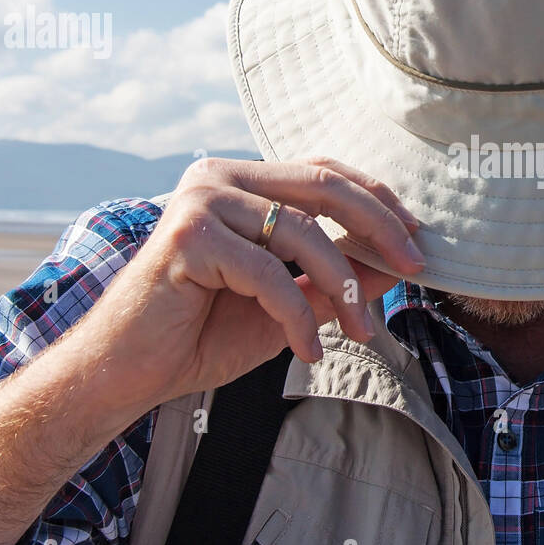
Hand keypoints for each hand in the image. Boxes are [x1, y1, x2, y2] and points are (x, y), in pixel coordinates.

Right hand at [67, 156, 424, 409]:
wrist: (126, 372)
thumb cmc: (200, 334)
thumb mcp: (286, 303)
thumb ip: (334, 279)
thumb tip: (396, 263)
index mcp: (239, 180)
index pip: (323, 172)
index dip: (377, 199)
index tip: (417, 237)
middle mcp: (218, 176)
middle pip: (323, 187)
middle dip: (380, 227)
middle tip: (415, 267)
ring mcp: (201, 200)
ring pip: (304, 233)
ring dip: (344, 288)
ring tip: (363, 332)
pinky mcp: (188, 236)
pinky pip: (270, 274)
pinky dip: (299, 316)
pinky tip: (308, 351)